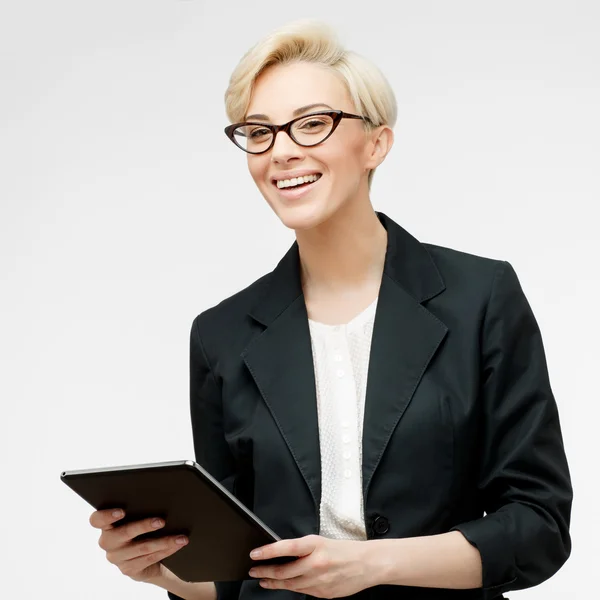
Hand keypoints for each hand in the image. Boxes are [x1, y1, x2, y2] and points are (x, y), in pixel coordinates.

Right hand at [89, 508, 188, 583]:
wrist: (142, 557)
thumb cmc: (140, 529)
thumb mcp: (135, 518)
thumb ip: (138, 509)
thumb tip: (158, 498)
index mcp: (106, 526)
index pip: (97, 520)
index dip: (107, 515)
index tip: (122, 511)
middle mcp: (108, 542)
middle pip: (123, 533)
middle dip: (144, 526)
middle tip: (162, 521)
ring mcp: (117, 558)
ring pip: (142, 548)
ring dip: (164, 541)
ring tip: (180, 536)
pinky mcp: (129, 569)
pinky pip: (150, 558)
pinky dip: (167, 550)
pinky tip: (177, 544)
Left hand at [248, 534, 375, 597]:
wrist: (367, 564)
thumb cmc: (344, 550)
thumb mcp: (321, 542)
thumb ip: (302, 549)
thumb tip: (281, 555)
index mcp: (315, 545)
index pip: (285, 548)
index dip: (268, 552)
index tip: (255, 554)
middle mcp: (315, 563)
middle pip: (284, 571)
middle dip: (265, 572)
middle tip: (254, 571)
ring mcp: (319, 580)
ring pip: (290, 584)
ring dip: (274, 583)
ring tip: (263, 580)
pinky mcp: (323, 593)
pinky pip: (302, 591)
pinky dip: (291, 588)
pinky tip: (285, 586)